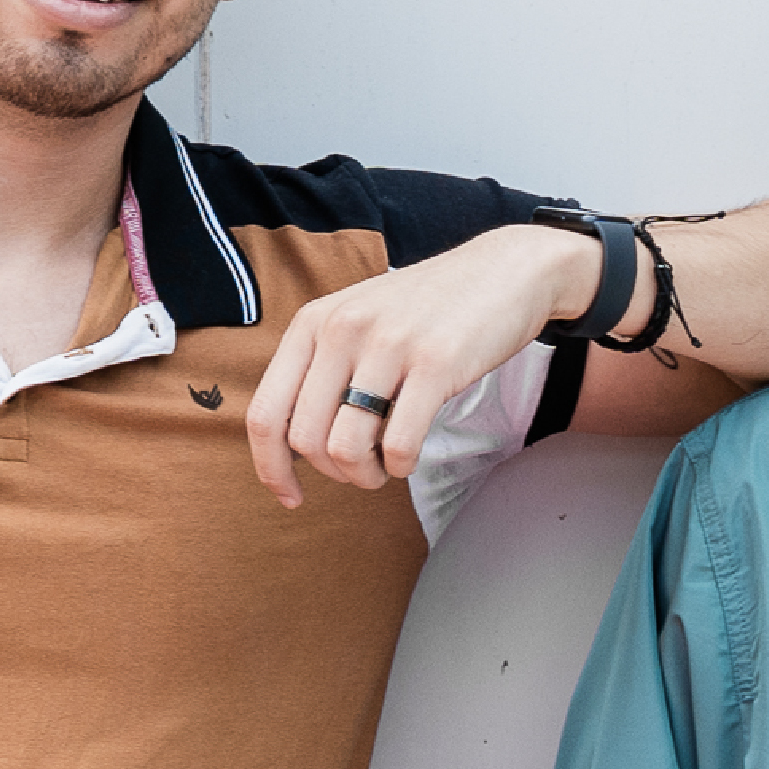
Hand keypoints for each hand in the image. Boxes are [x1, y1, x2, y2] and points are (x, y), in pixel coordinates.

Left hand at [244, 223, 586, 504]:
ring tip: (385, 466)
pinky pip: (398, 444)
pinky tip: (410, 455)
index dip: (270, 468)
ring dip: (366, 475)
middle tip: (362, 471)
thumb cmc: (427, 311)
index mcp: (312, 322)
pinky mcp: (436, 363)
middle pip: (305, 440)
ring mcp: (389, 345)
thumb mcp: (357, 323)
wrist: (503, 271)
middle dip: (333, 473)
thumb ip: (320, 370)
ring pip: (347, 448)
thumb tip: (290, 450)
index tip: (290, 496)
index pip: (265, 414)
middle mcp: (342, 329)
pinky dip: (401, 466)